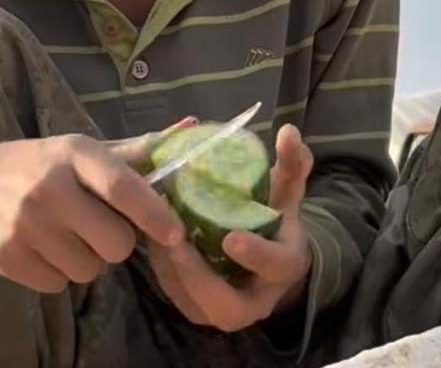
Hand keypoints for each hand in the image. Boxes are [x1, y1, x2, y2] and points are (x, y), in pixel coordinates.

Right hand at [0, 123, 190, 293]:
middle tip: (99, 227)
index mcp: (73, 154)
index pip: (122, 187)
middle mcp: (50, 186)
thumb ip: (135, 150)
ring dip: (87, 259)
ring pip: (89, 269)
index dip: (154, 213)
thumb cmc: (41, 165)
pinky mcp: (7, 257)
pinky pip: (59, 285)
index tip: (175, 233)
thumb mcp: (81, 150)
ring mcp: (26, 224)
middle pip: (115, 242)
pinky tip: (45, 248)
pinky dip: (59, 273)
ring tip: (67, 234)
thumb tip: (191, 127)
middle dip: (117, 242)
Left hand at [147, 123, 313, 331]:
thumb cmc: (275, 216)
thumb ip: (291, 162)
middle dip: (197, 273)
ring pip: (194, 303)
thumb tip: (289, 131)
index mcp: (283, 268)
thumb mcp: (286, 189)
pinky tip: (149, 236)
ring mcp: (224, 310)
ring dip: (172, 270)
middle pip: (226, 305)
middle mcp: (255, 301)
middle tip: (175, 238)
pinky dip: (161, 269)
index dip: (256, 254)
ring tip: (154, 231)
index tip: (231, 237)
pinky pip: (177, 295)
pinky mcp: (198, 308)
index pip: (275, 266)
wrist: (266, 254)